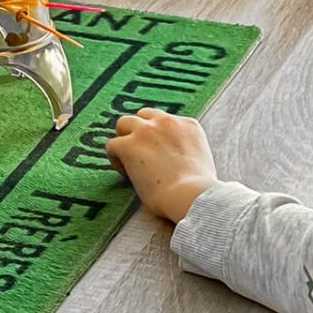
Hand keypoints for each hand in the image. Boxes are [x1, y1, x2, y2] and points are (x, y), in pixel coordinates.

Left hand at [103, 110, 218, 223]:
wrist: (192, 196)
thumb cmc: (198, 191)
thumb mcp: (201, 161)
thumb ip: (186, 152)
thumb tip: (173, 161)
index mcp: (188, 125)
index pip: (165, 121)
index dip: (157, 136)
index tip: (157, 153)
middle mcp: (167, 122)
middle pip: (143, 115)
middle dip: (139, 131)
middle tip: (139, 153)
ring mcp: (147, 131)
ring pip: (124, 123)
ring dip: (124, 139)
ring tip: (127, 161)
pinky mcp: (129, 145)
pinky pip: (112, 145)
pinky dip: (114, 158)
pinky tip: (124, 173)